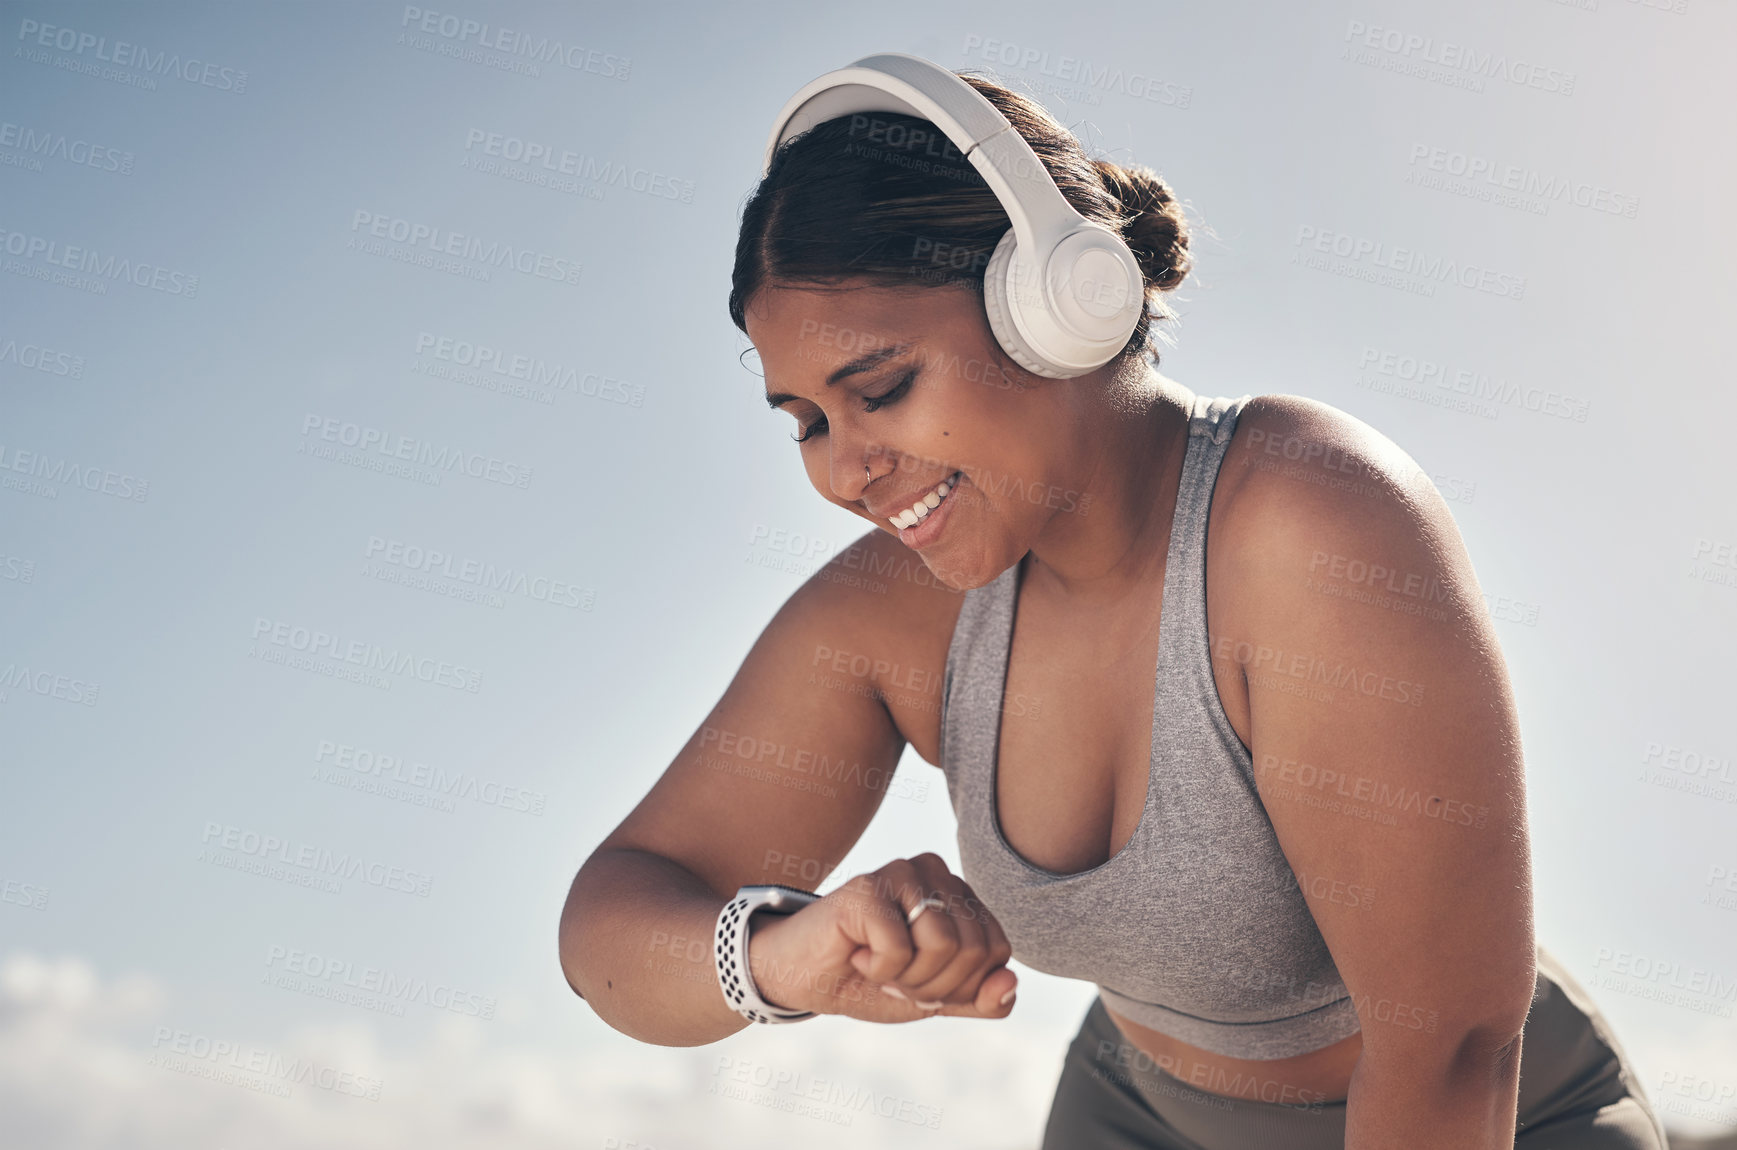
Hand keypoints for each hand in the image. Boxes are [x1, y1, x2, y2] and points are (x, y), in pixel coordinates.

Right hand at [745, 852, 1017, 1022]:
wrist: (803, 978)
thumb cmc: (869, 981)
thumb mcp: (934, 999)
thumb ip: (979, 998)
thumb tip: (1011, 982)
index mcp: (959, 893)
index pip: (998, 950)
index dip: (963, 986)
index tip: (921, 983)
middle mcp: (936, 871)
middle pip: (974, 949)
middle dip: (934, 985)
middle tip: (895, 978)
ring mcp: (902, 872)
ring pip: (945, 944)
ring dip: (908, 977)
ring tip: (878, 966)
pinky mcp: (868, 886)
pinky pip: (901, 947)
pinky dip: (880, 969)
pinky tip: (857, 955)